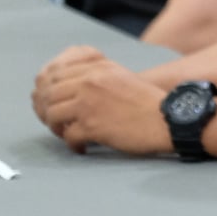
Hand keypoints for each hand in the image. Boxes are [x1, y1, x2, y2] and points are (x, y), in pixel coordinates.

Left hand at [33, 49, 169, 154]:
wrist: (169, 119)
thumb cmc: (149, 102)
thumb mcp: (121, 76)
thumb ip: (96, 75)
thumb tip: (69, 87)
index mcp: (97, 68)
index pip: (55, 74)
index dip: (48, 90)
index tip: (50, 101)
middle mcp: (90, 82)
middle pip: (49, 94)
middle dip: (47, 110)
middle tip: (55, 122)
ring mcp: (89, 104)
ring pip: (53, 114)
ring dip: (56, 127)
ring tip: (67, 133)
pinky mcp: (93, 126)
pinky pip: (68, 136)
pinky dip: (72, 144)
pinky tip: (82, 147)